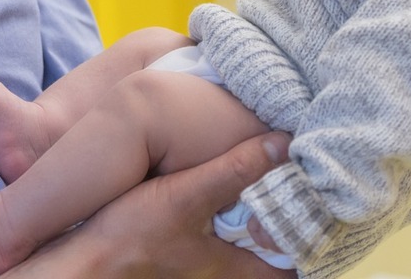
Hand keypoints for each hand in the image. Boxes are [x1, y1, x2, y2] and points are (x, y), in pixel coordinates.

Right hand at [0, 132, 294, 278]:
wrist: (79, 262)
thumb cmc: (130, 235)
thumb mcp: (186, 196)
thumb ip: (234, 171)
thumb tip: (282, 144)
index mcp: (234, 267)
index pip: (293, 266)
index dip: (315, 241)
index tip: (331, 209)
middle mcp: (222, 274)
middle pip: (272, 259)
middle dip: (290, 228)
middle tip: (307, 192)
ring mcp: (199, 267)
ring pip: (246, 251)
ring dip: (260, 223)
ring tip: (276, 186)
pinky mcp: (179, 256)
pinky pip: (220, 243)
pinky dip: (232, 222)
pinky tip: (227, 194)